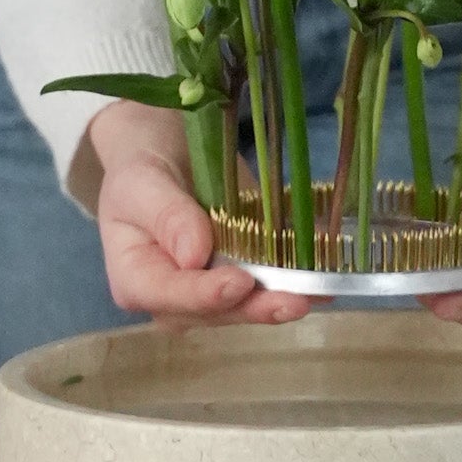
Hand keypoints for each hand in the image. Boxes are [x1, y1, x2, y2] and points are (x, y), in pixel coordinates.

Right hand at [87, 102, 310, 327]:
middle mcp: (173, 296)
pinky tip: (325, 284)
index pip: (170, 295)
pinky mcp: (240, 274)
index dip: (206, 294)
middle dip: (255, 307)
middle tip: (294, 300)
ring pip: (245, 305)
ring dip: (280, 300)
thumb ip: (166, 217)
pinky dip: (296, 284)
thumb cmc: (141, 170)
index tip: (239, 283)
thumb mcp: (142, 183)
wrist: (164, 151)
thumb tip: (194, 256)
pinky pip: (266, 284)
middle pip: (214, 310)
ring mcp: (210, 288)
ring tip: (315, 293)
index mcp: (136, 278)